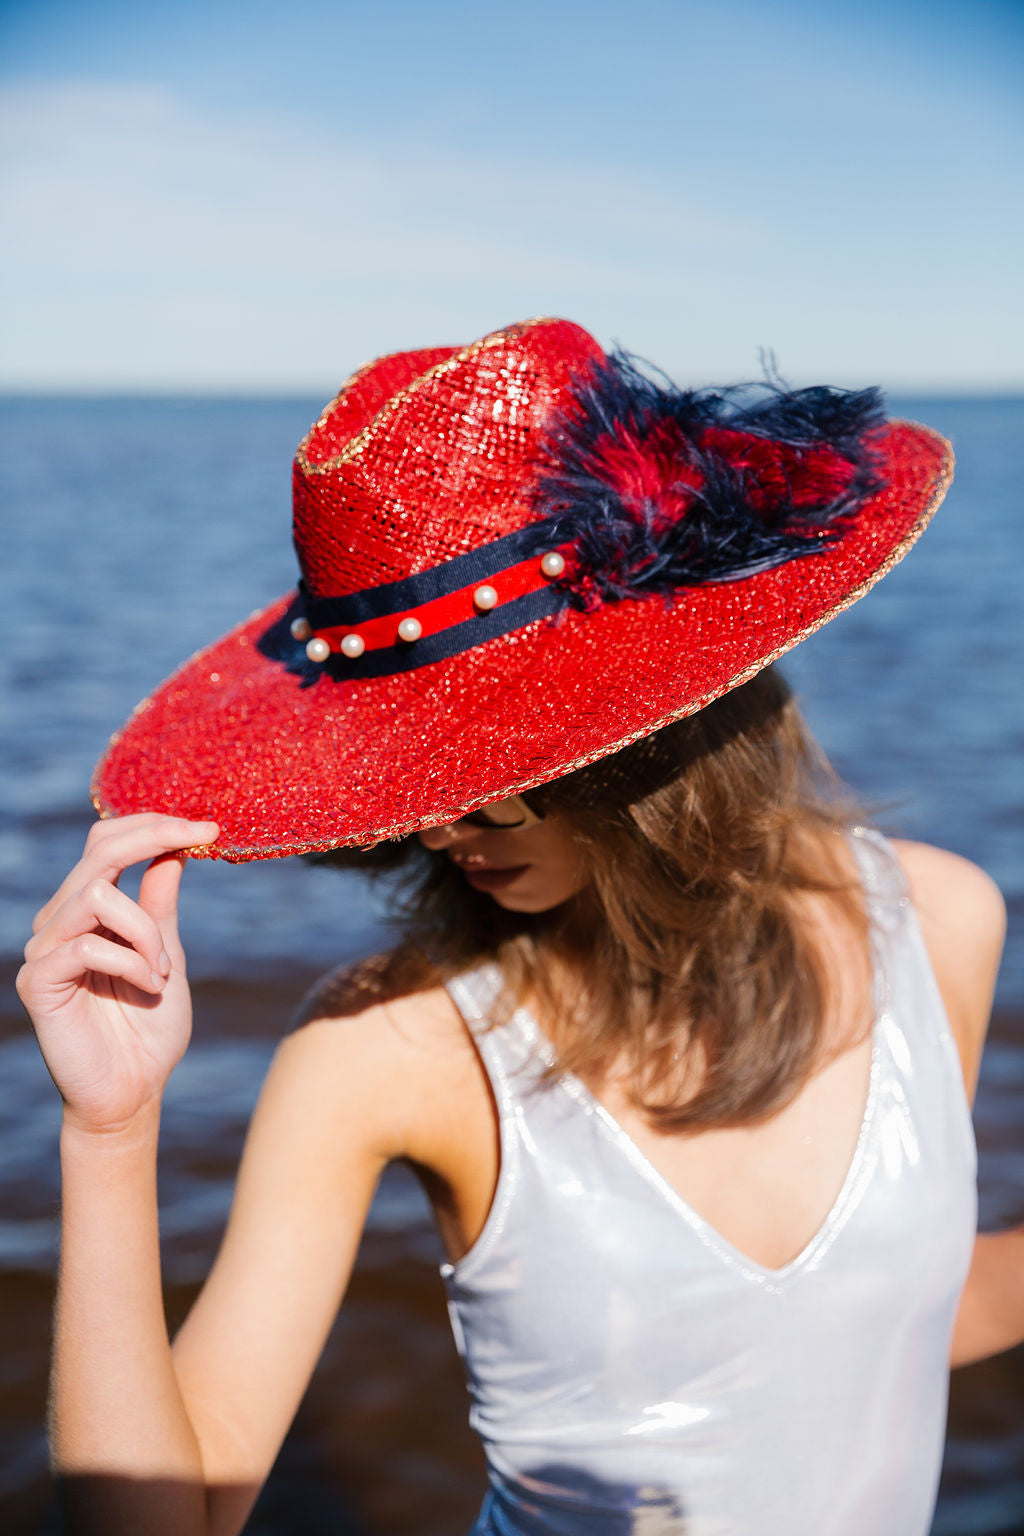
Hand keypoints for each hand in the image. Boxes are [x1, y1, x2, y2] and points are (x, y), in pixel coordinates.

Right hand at [17, 814, 219, 1134]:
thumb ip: (160, 903)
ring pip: (96, 895)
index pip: (106, 843)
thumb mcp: (167, 952)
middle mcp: (59, 922)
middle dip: (155, 837)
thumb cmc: (150, 1026)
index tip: (207, 827)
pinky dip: (130, 961)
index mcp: (88, 910)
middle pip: (98, 852)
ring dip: (146, 929)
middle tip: (202, 838)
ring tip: (161, 970)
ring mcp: (44, 950)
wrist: (134, 1090)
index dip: (152, 825)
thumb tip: (174, 847)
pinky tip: (145, 987)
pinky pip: (86, 945)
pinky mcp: (38, 982)